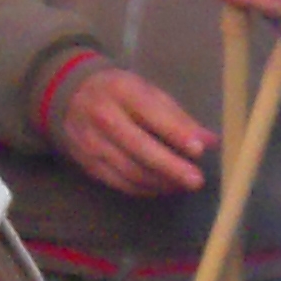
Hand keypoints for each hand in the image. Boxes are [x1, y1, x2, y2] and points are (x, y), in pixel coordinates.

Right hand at [53, 65, 214, 196]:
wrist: (70, 96)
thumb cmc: (120, 93)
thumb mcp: (147, 92)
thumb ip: (178, 117)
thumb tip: (209, 141)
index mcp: (122, 91)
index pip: (152, 114)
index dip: (176, 133)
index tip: (198, 150)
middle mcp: (104, 117)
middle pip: (139, 148)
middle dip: (170, 167)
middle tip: (196, 181)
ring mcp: (93, 143)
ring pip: (130, 170)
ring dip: (160, 182)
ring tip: (183, 185)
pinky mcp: (88, 164)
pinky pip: (120, 182)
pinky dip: (144, 188)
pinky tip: (161, 187)